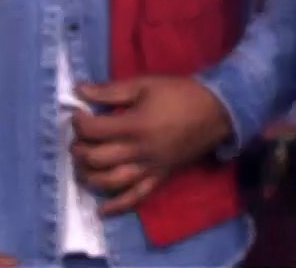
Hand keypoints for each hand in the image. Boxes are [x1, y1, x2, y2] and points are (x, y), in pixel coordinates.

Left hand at [71, 75, 234, 215]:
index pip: (93, 131)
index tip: (78, 114)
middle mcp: (140, 151)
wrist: (217, 112)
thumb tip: (78, 91)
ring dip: (89, 177)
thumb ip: (109, 91)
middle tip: (78, 140)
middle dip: (79, 149)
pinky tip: (101, 211)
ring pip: (111, 182)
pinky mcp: (161, 177)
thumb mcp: (143, 85)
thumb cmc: (179, 94)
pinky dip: (118, 206)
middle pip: (97, 158)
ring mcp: (151, 168)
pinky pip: (138, 197)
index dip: (78, 122)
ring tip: (80, 167)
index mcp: (134, 125)